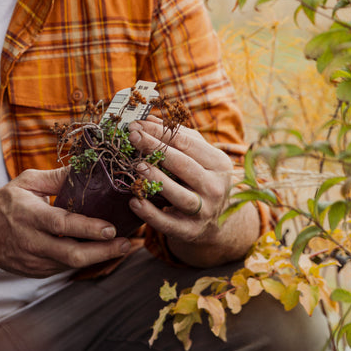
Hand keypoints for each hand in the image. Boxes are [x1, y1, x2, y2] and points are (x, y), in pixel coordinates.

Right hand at [0, 167, 133, 276]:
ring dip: (99, 257)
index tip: (111, 228)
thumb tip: (86, 168)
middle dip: (103, 251)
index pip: (61, 224)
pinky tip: (100, 251)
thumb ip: (56, 177)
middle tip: (126, 243)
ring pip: (72, 265)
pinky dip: (85, 260)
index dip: (87, 228)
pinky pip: (66, 268)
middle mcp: (30, 241)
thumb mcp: (26, 182)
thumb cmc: (4, 204)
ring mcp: (34, 261)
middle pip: (71, 254)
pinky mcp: (37, 272)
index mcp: (27, 215)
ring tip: (121, 246)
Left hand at [125, 119, 256, 264]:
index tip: (136, 126)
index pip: (186, 143)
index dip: (159, 132)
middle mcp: (215, 187)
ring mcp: (205, 211)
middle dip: (156, 149)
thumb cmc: (200, 180)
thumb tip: (147, 119)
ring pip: (180, 195)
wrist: (216, 222)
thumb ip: (176, 137)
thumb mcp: (197, 157)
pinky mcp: (191, 231)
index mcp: (218, 163)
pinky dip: (150, 214)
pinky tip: (134, 201)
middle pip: (184, 165)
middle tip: (132, 138)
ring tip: (136, 166)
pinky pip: (169, 223)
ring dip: (156, 180)